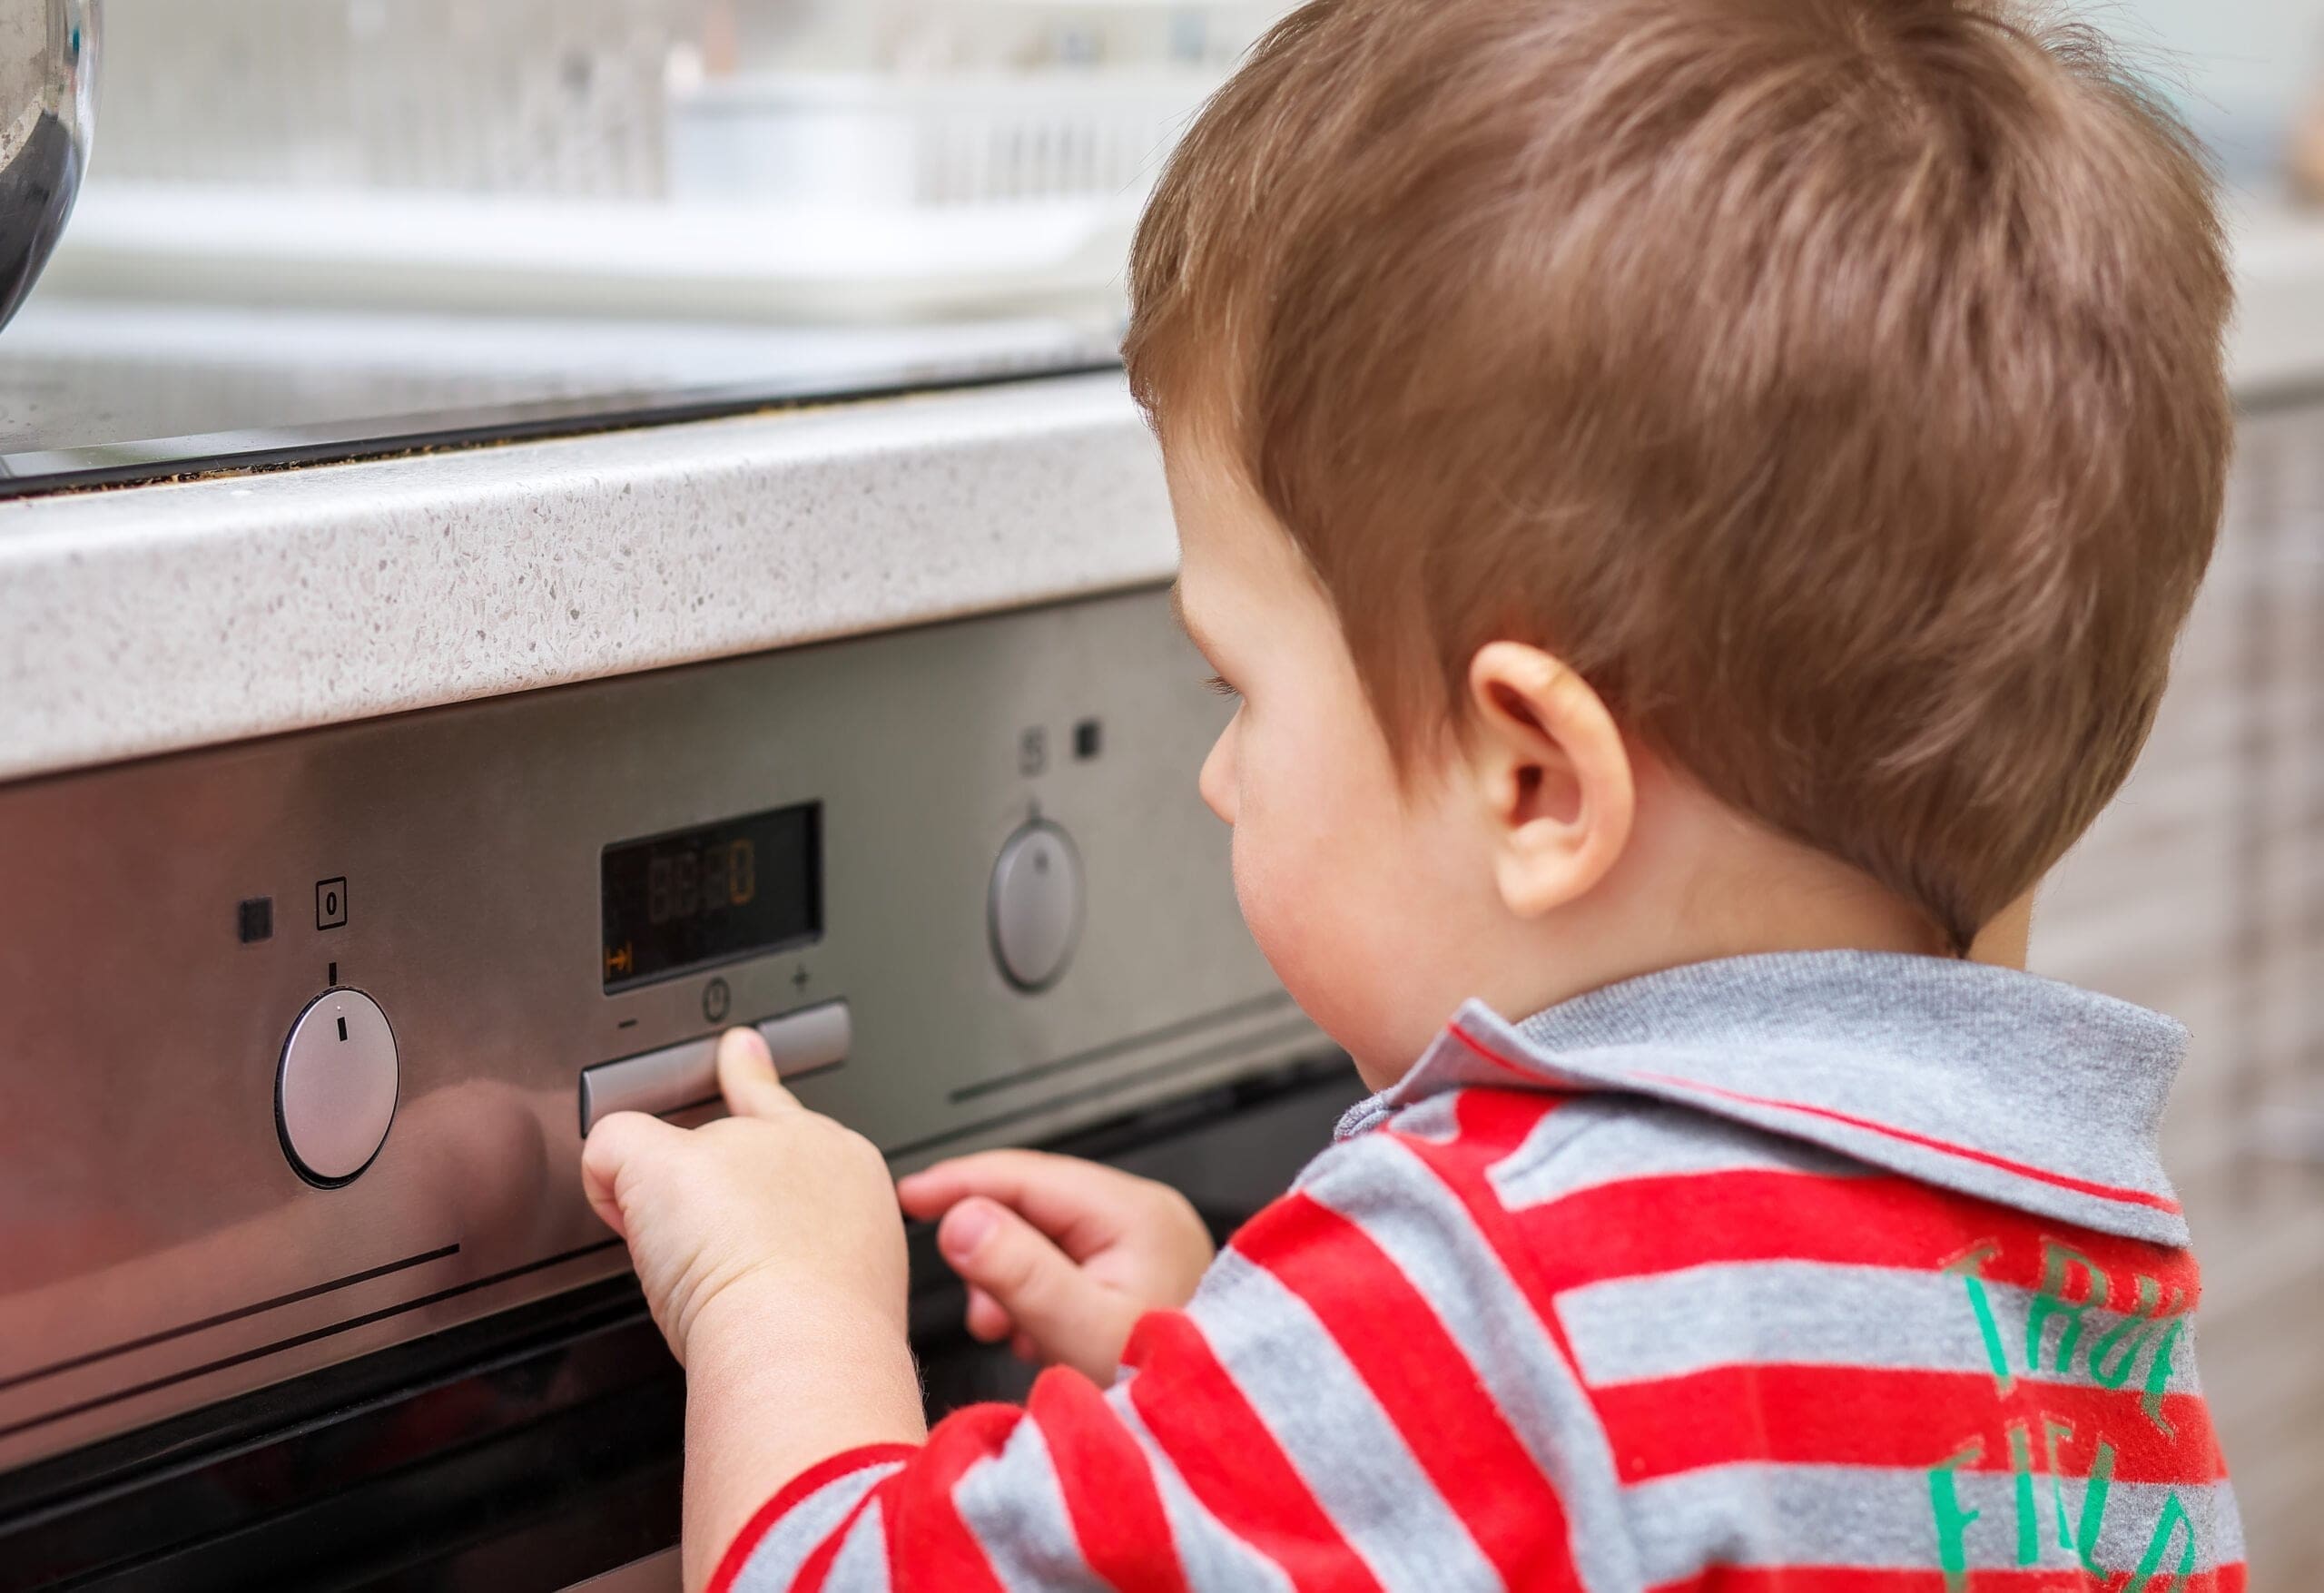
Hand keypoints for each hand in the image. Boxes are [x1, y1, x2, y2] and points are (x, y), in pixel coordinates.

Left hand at [581, 1027, 908, 1366]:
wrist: (808, 1342)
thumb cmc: (825, 1334)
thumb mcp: (844, 1278)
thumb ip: (811, 1250)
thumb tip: (763, 1257)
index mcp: (848, 1170)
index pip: (794, 1123)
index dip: (761, 1121)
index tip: (741, 1066)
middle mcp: (800, 1143)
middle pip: (730, 1144)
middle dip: (709, 1199)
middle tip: (714, 1260)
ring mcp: (734, 1144)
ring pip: (673, 1158)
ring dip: (664, 1213)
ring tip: (689, 1275)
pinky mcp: (671, 1160)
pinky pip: (613, 1146)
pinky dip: (604, 1185)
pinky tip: (620, 1219)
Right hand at [895, 1151, 1215, 1382]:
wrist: (1212, 1439)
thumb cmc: (1166, 1388)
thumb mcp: (1081, 1331)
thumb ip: (1020, 1272)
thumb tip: (961, 1220)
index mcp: (1137, 1213)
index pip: (1028, 1175)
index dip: (961, 1182)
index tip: (909, 1195)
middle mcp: (1143, 1216)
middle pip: (1034, 1206)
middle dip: (990, 1252)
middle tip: (978, 1307)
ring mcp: (1141, 1244)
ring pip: (1043, 1239)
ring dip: (1012, 1283)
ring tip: (1013, 1333)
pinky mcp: (1133, 1273)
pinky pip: (1063, 1266)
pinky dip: (1036, 1298)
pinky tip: (1036, 1336)